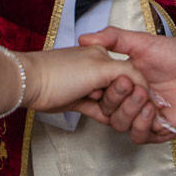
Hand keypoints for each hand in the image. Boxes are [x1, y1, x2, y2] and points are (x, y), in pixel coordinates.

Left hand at [17, 45, 145, 113]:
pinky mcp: (78, 101)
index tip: (145, 102)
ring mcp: (87, 86)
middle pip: (122, 89)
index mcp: (104, 55)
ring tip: (108, 110)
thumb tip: (143, 83)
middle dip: (123, 100)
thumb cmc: (62, 72)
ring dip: (114, 109)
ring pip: (110, 101)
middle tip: (117, 104)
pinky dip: (104, 115)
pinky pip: (97, 110)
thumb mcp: (101, 68)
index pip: (131, 73)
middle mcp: (97, 69)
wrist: (30, 84)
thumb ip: (127, 72)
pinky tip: (109, 120)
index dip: (138, 89)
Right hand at [78, 28, 175, 143]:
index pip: (99, 93)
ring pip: (120, 125)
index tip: (104, 78)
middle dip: (115, 98)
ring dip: (128, 110)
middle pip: (107, 111)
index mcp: (121, 81)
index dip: (98, 89)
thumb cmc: (175, 54)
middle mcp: (129, 100)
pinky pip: (139, 136)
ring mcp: (142, 115)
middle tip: (128, 83)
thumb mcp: (141, 42)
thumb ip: (113, 38)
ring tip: (143, 94)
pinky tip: (151, 109)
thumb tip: (85, 38)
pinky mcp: (157, 129)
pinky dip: (141, 123)